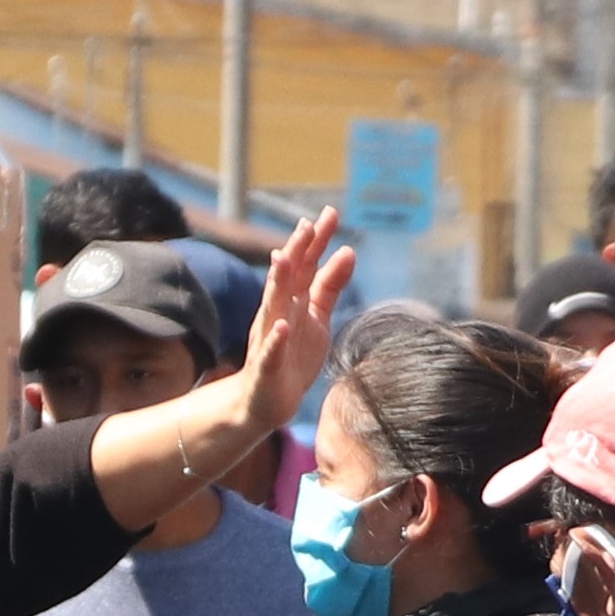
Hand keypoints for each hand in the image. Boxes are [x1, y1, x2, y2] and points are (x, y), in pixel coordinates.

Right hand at [236, 205, 359, 433]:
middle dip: (296, 251)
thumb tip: (348, 250)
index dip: (316, 241)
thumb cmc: (292, 356)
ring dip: (278, 283)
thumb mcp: (316, 317)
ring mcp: (268, 339)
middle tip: (307, 225)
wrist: (266, 402)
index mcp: (291, 300)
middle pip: (287, 277)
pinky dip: (275, 339)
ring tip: (285, 259)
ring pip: (272, 306)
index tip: (330, 213)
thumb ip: (330, 285)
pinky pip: (270, 352)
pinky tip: (282, 325)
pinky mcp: (266, 368)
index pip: (305, 265)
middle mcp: (277, 313)